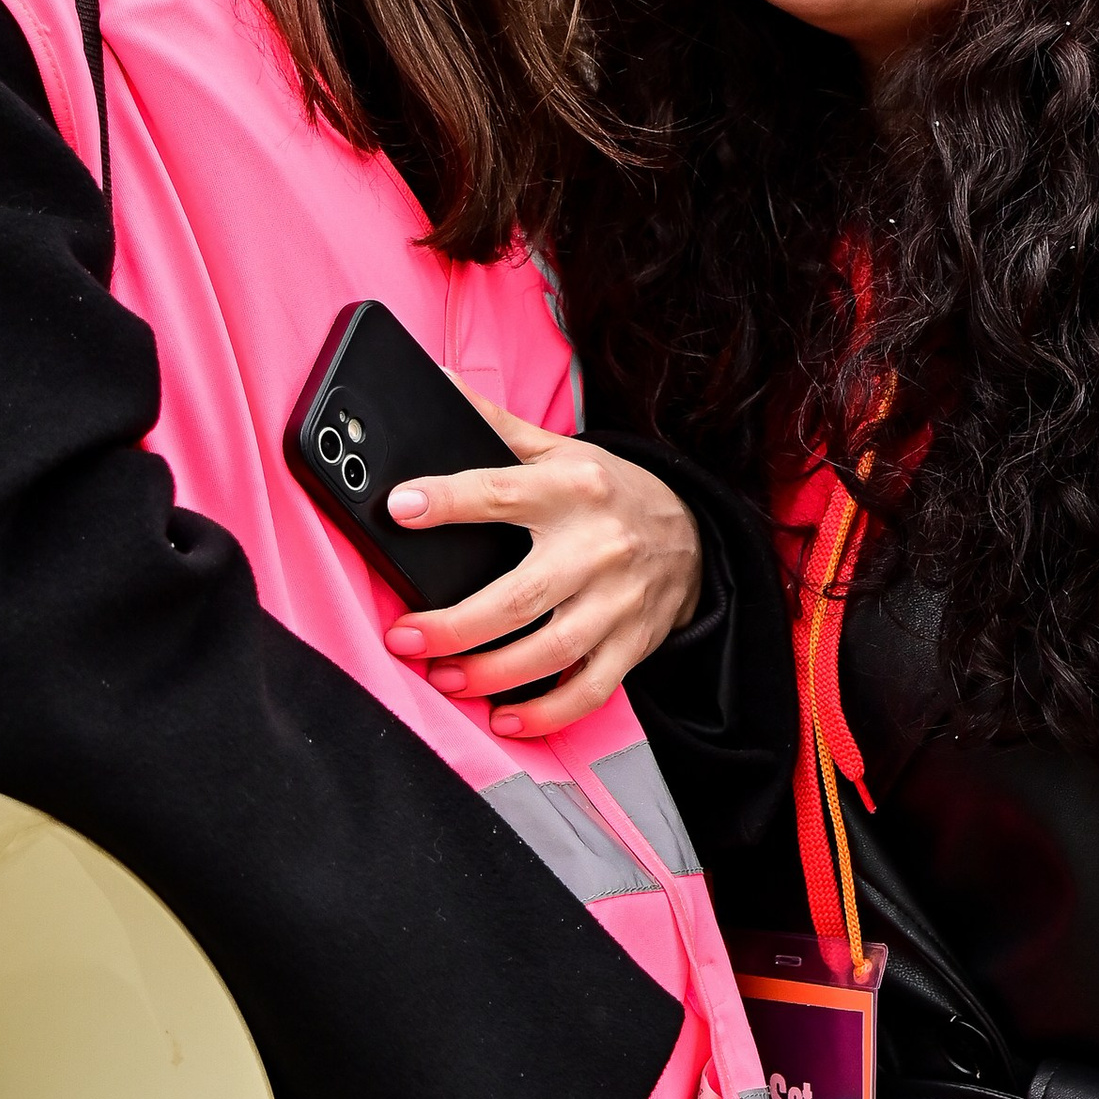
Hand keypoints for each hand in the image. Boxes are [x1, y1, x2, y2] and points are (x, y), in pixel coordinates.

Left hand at [381, 401, 702, 738]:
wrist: (696, 531)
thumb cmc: (609, 490)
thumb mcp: (560, 449)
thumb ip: (495, 425)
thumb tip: (437, 380)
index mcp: (573, 487)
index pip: (501, 491)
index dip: (448, 500)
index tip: (401, 508)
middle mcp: (598, 545)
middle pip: (521, 596)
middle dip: (456, 625)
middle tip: (404, 637)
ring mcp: (619, 601)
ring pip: (552, 650)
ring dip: (491, 675)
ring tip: (443, 678)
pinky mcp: (633, 642)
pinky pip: (589, 689)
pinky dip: (547, 713)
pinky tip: (505, 719)